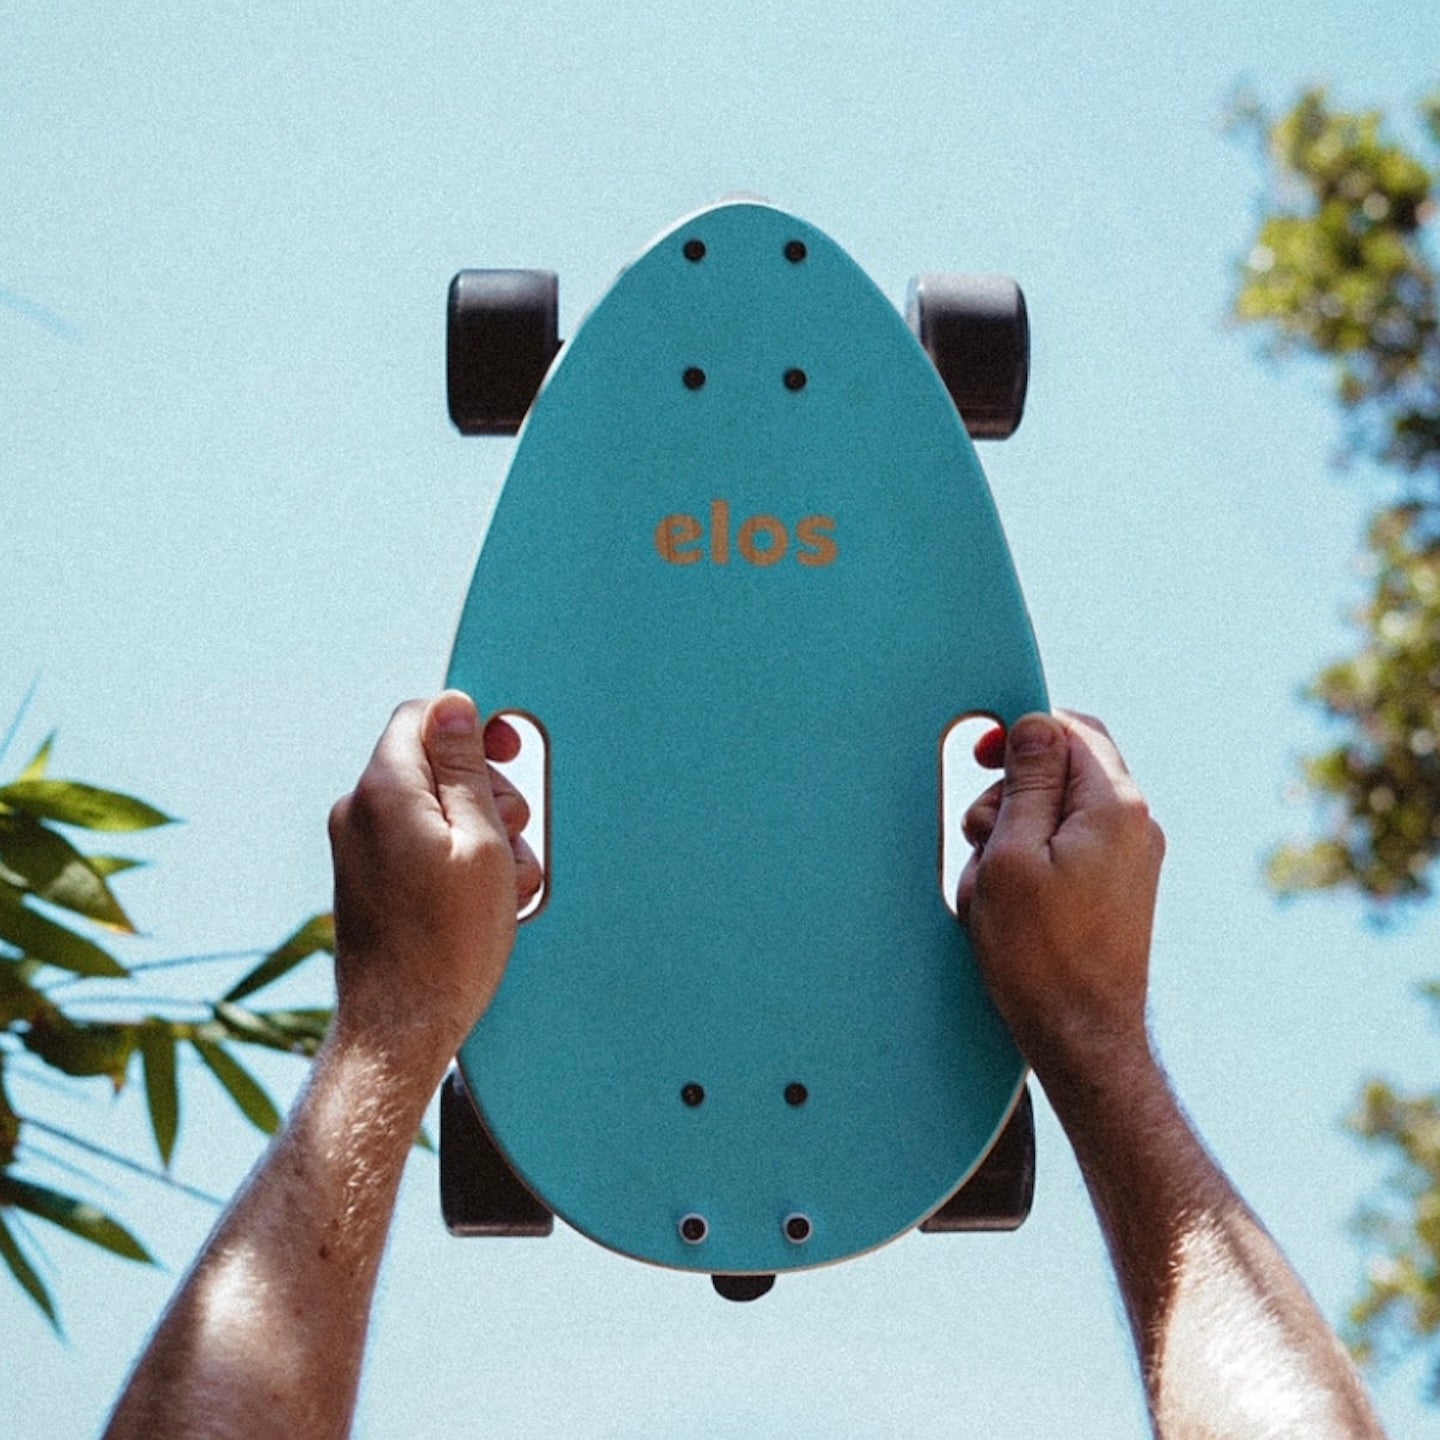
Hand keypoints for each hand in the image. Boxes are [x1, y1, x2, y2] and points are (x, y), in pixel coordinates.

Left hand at [327, 693, 541, 1075]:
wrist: (400, 1027)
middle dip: (483, 787)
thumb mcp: (481, 843)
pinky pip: (416, 843)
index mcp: (385, 790)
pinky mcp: (364, 879)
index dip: (472, 726)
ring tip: (504, 881)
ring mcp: (356, 847)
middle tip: (514, 832)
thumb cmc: (449, 944)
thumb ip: (465, 768)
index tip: (508, 753)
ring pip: (430, 807)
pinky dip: (454, 858)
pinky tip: (482, 900)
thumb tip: (453, 707)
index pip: (422, 716)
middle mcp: (358, 811)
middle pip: (430, 763)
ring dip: (477, 830)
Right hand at [957, 711, 1164, 1095]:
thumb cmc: (1040, 953)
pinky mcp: (1118, 887)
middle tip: (980, 837)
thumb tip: (1035, 724)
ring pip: (1059, 810)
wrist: (1082, 1036)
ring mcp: (1132, 858)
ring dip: (1014, 832)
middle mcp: (1136, 825)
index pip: (1071, 730)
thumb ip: (1027, 780)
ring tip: (992, 884)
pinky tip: (1009, 902)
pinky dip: (1031, 860)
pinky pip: (1067, 847)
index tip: (980, 758)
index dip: (1020, 734)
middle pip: (1064, 768)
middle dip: (1010, 792)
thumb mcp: (1012, 854)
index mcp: (1115, 806)